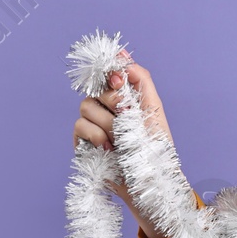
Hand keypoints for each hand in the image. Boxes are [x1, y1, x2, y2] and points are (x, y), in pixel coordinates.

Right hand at [71, 47, 176, 237]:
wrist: (150, 183)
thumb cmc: (156, 149)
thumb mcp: (154, 109)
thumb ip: (140, 80)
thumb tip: (121, 54)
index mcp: (127, 97)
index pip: (111, 71)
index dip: (111, 70)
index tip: (118, 78)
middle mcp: (109, 108)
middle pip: (98, 86)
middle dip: (114, 99)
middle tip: (127, 115)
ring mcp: (94, 124)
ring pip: (87, 105)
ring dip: (108, 122)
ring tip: (121, 139)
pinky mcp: (83, 142)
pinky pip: (79, 125)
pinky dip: (95, 135)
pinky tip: (108, 148)